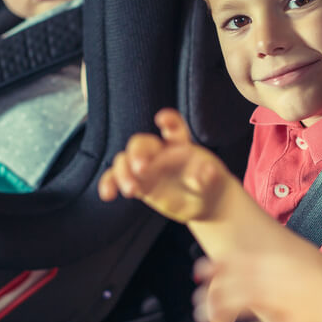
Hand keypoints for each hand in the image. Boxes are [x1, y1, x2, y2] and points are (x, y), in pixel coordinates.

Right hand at [97, 109, 230, 223]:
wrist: (203, 202)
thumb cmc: (210, 184)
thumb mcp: (214, 180)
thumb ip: (208, 176)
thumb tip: (203, 175)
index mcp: (180, 144)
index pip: (174, 127)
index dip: (169, 121)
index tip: (162, 120)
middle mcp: (160, 152)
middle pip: (141, 144)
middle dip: (137, 154)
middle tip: (141, 169)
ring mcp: (146, 167)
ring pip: (124, 161)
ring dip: (123, 173)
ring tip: (132, 191)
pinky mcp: (138, 183)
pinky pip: (117, 179)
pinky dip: (109, 184)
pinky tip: (107, 195)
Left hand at [198, 247, 321, 321]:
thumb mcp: (320, 292)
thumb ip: (292, 289)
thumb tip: (264, 291)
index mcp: (299, 271)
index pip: (252, 260)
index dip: (222, 264)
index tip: (201, 270)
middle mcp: (296, 284)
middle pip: (244, 278)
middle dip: (215, 290)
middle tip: (197, 304)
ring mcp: (300, 308)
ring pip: (249, 299)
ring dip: (221, 309)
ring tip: (205, 321)